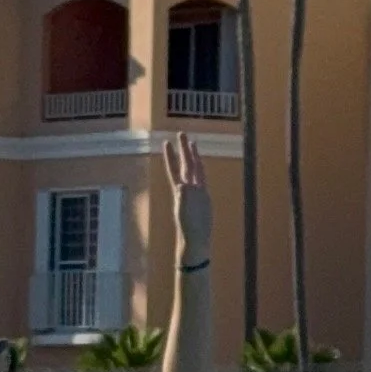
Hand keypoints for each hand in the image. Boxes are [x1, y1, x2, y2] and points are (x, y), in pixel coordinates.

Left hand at [166, 131, 210, 264]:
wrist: (196, 238)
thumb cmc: (187, 228)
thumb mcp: (183, 212)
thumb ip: (183, 199)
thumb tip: (183, 186)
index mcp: (179, 191)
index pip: (174, 169)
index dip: (170, 157)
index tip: (166, 143)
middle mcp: (187, 188)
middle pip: (185, 164)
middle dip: (183, 149)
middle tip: (181, 133)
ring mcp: (196, 191)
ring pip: (194, 169)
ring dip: (193, 156)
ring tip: (192, 143)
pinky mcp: (204, 196)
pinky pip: (202, 178)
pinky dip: (200, 169)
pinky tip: (199, 161)